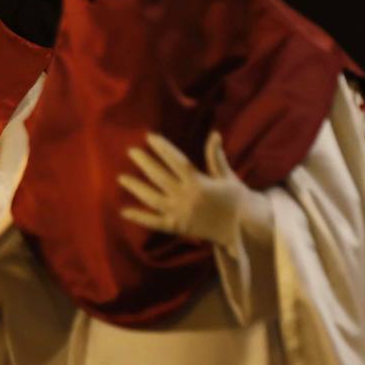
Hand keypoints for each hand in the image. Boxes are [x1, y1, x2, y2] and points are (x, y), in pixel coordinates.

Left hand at [118, 131, 270, 249]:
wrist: (243, 230)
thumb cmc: (235, 200)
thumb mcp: (227, 177)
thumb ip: (216, 157)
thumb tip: (214, 134)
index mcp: (199, 182)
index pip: (176, 161)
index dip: (162, 148)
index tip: (149, 137)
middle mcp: (187, 197)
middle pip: (160, 177)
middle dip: (144, 163)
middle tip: (130, 151)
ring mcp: (181, 213)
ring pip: (153, 198)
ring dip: (136, 187)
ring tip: (121, 177)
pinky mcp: (178, 227)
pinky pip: (155, 223)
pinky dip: (140, 218)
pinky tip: (124, 212)